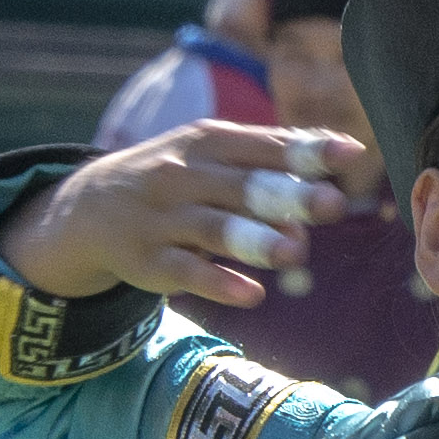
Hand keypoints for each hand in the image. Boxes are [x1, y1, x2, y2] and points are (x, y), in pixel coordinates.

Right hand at [0, 121, 366, 307]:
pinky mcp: (148, 260)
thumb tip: (330, 192)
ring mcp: (163, 219)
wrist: (88, 208)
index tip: (350, 154)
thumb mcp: (215, 157)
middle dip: (288, 196)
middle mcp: (183, 176)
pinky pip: (185, 272)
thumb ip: (273, 166)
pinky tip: (252, 294)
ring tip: (295, 254)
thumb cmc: (180, 179)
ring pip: (214, 229)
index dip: (307, 151)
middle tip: (334, 204)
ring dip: (255, 241)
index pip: (265, 146)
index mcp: (209, 144)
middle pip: (243, 187)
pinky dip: (218, 282)